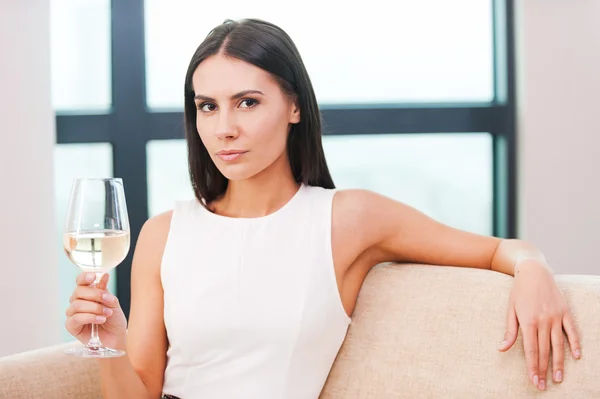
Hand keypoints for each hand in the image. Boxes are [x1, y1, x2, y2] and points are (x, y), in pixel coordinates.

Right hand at [65, 272, 127, 349]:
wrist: (116, 338)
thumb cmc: (114, 320)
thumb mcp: (113, 303)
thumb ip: (105, 291)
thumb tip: (104, 275)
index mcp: (87, 293)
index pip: (80, 281)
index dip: (84, 277)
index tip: (93, 277)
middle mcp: (77, 301)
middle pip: (78, 291)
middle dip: (95, 294)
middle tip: (107, 300)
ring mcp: (73, 313)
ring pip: (77, 305)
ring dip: (95, 308)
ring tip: (107, 313)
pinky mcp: (71, 326)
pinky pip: (76, 318)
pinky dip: (90, 317)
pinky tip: (101, 320)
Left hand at [497, 259, 580, 390]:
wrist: (534, 271)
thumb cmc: (519, 291)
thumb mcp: (510, 309)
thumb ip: (509, 331)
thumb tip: (502, 349)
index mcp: (528, 321)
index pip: (532, 350)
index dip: (533, 367)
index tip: (533, 380)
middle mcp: (544, 321)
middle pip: (545, 351)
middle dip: (543, 370)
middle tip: (543, 385)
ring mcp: (556, 317)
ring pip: (559, 345)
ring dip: (559, 363)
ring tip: (558, 378)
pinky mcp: (565, 312)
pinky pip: (572, 331)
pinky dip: (575, 344)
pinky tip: (576, 356)